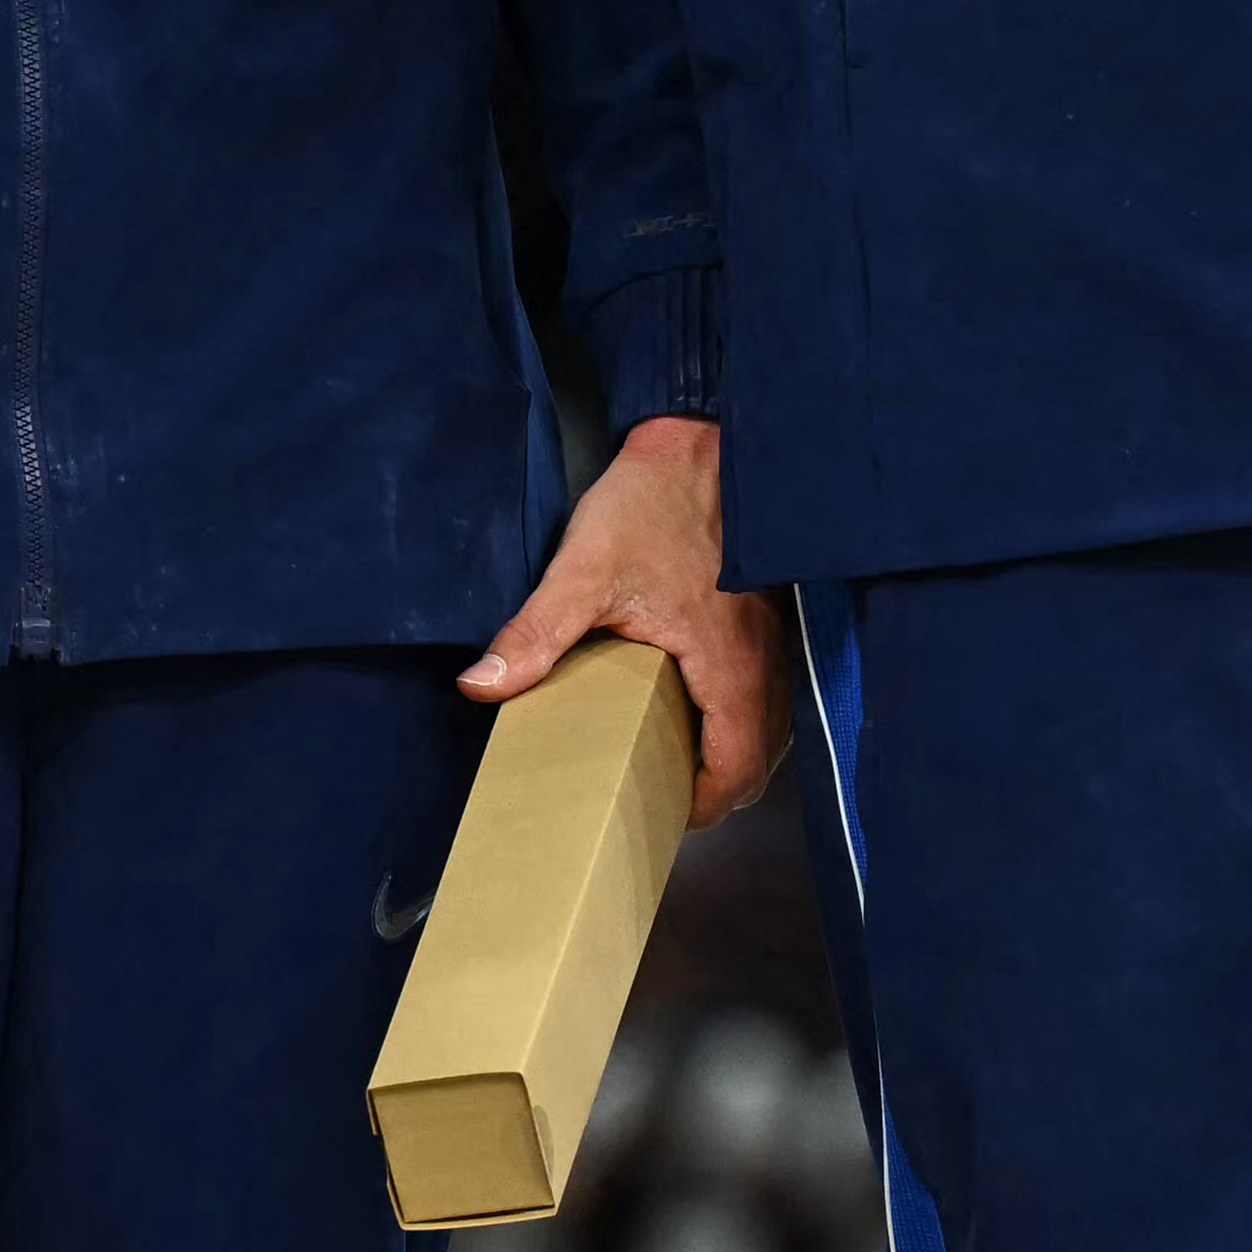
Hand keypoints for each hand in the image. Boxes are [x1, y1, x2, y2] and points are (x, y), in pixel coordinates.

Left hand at [459, 417, 777, 826]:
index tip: (662, 813)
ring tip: (671, 755)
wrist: (701, 438)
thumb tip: (481, 686)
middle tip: (660, 792)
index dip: (705, 804)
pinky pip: (763, 687)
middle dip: (717, 785)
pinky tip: (690, 699)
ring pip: (767, 722)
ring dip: (729, 749)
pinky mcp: (761, 613)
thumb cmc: (653, 503)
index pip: (738, 767)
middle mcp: (762, 659)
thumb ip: (537, 633)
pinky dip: (736, 712)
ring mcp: (769, 636)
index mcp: (729, 663)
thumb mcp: (585, 570)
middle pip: (760, 755)